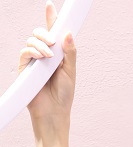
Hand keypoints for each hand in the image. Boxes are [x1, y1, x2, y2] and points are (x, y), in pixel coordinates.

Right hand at [21, 2, 76, 124]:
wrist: (54, 113)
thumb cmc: (63, 96)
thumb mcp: (70, 72)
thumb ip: (69, 53)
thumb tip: (68, 33)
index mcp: (57, 55)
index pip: (53, 33)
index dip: (51, 19)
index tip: (50, 6)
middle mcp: (44, 55)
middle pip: (40, 33)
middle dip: (46, 33)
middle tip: (53, 42)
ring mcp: (34, 61)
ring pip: (32, 41)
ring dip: (41, 44)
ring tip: (49, 56)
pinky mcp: (25, 68)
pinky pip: (25, 52)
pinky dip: (33, 51)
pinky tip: (41, 57)